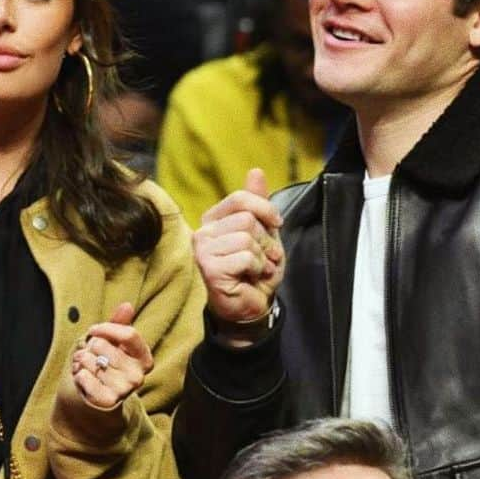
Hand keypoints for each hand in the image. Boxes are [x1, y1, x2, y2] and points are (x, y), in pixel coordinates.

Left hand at [70, 302, 152, 409]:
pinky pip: (83, 376)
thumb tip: (127, 305)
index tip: (93, 330)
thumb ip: (119, 324)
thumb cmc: (104, 363)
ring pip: (90, 360)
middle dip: (90, 347)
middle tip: (91, 356)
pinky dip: (77, 374)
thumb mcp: (112, 342)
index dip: (106, 328)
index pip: (128, 334)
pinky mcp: (107, 401)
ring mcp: (124, 390)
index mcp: (144, 359)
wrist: (94, 397)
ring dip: (81, 361)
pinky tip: (83, 379)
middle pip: (103, 345)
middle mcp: (138, 376)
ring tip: (87, 367)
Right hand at [193, 169, 284, 327]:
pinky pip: (245, 256)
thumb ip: (258, 204)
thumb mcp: (263, 233)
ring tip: (256, 269)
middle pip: (247, 219)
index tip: (276, 224)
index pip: (240, 199)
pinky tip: (250, 278)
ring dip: (262, 257)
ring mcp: (202, 250)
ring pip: (246, 237)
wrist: (250, 307)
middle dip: (265, 240)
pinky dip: (257, 268)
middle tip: (262, 259)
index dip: (265, 209)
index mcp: (213, 220)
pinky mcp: (208, 268)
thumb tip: (255, 170)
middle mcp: (202, 232)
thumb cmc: (255, 271)